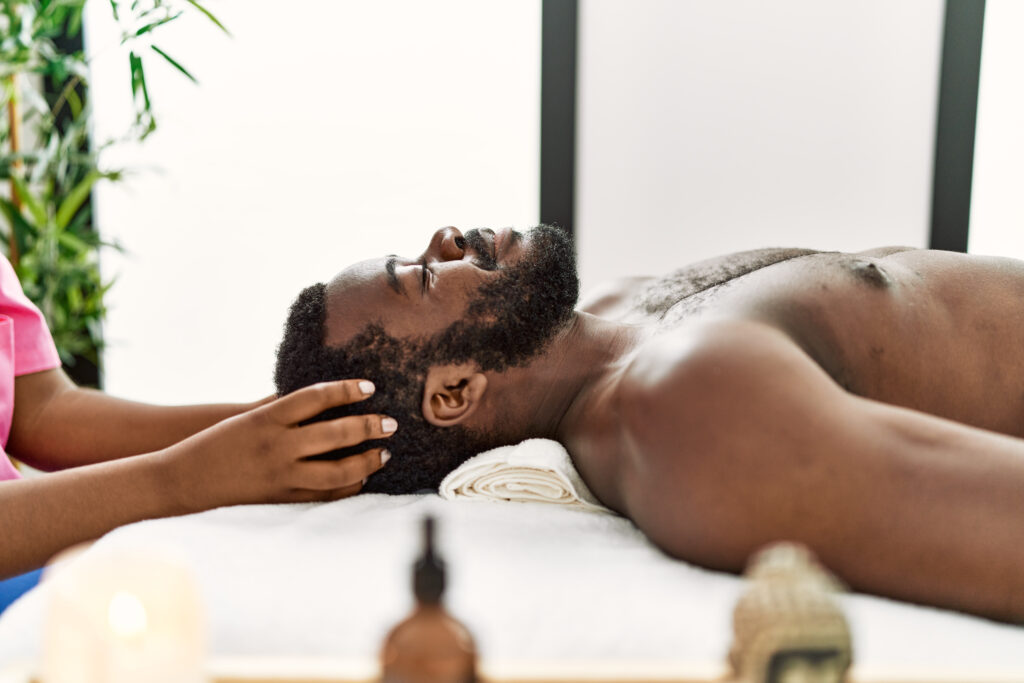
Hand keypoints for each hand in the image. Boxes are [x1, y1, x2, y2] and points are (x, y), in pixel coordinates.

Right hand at [160, 379, 395, 509]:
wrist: (184, 478)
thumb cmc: (218, 440)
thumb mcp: (248, 415)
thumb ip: (284, 406)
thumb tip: (323, 394)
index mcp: (267, 417)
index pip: (317, 396)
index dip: (347, 390)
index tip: (370, 387)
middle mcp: (277, 445)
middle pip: (336, 433)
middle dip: (369, 427)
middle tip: (391, 422)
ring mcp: (282, 473)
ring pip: (338, 469)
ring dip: (366, 460)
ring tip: (383, 452)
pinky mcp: (282, 496)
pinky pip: (325, 494)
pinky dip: (349, 485)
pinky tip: (363, 477)